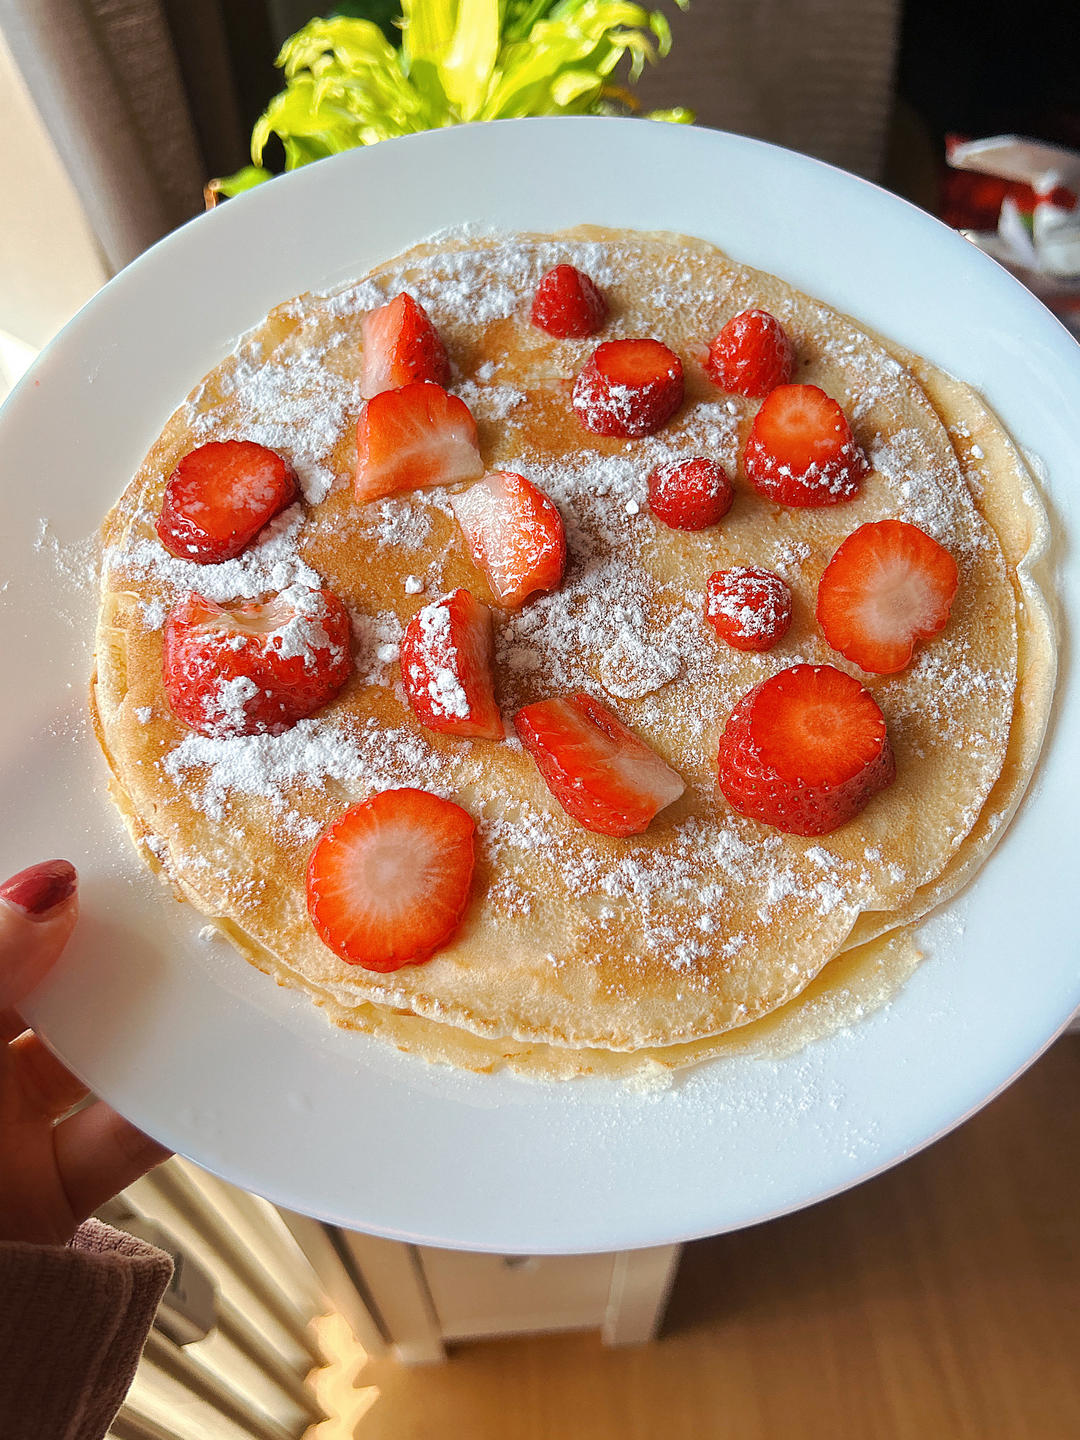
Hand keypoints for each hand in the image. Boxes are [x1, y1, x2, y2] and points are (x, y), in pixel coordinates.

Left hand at [0, 860, 170, 1243]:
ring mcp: (0, 1132)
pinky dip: (167, 1111)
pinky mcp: (48, 1194)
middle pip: (40, 989)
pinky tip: (210, 1070)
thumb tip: (49, 888)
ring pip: (88, 1057)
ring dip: (144, 1025)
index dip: (31, 899)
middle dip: (97, 949)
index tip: (91, 856)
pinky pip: (121, 1138)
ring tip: (200, 972)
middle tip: (160, 901)